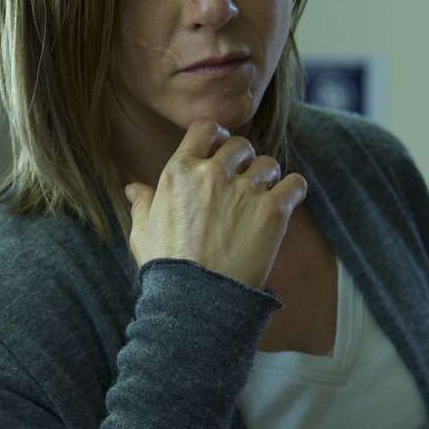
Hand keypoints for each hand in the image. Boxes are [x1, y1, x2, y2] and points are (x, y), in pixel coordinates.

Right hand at [124, 121, 307, 289]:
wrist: (197, 300)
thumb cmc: (167, 267)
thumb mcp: (143, 232)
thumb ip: (143, 204)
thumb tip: (134, 188)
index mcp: (179, 172)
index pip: (205, 128)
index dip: (217, 136)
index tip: (221, 150)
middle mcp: (213, 174)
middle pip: (242, 145)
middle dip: (244, 159)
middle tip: (244, 181)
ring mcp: (245, 191)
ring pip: (269, 164)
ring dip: (268, 178)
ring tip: (261, 198)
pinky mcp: (273, 210)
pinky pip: (295, 184)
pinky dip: (293, 190)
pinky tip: (285, 203)